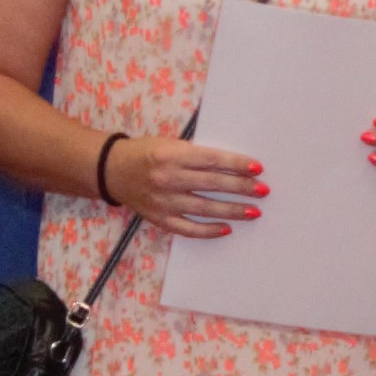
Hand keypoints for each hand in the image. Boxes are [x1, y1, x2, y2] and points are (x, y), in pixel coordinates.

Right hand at [112, 134, 267, 240]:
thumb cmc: (146, 152)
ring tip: (253, 211)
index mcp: (171, 155)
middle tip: (263, 190)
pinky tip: (227, 229)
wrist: (112, 169)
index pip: (212, 161)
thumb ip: (196, 155)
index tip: (257, 168)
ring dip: (232, 211)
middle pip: (212, 185)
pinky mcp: (159, 218)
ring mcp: (163, 201)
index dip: (236, 164)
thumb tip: (233, 166)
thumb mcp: (170, 144)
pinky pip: (188, 229)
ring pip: (204, 209)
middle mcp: (167, 179)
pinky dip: (209, 230)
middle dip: (241, 188)